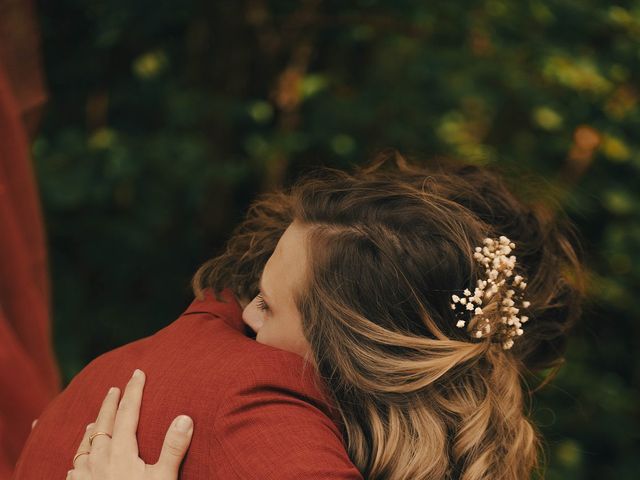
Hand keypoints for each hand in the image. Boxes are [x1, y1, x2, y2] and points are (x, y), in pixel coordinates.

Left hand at [67, 369, 193, 479]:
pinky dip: (79, 457)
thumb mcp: (163, 479)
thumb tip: (185, 417)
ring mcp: (85, 478)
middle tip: (115, 388)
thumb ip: (173, 448)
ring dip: (92, 428)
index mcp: (120, 452)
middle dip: (110, 403)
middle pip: (102, 423)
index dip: (133, 391)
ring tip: (95, 421)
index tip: (138, 372)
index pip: (127, 413)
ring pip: (84, 445)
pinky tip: (79, 462)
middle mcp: (98, 460)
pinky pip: (74, 469)